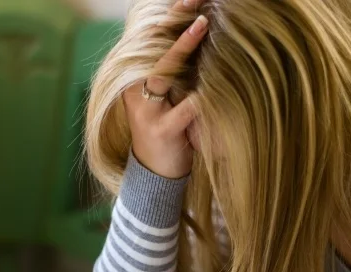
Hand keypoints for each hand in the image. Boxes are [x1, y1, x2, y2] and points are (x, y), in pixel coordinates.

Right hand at [122, 2, 207, 179]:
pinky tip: (215, 85)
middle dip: (173, 21)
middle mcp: (135, 90)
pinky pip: (184, 109)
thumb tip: (200, 32)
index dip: (169, 16)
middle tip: (195, 1)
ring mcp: (146, 111)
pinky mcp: (162, 131)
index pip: (149, 38)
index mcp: (135, 78)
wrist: (156, 175)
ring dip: (182, 48)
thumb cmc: (170, 129)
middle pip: (152, 47)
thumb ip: (176, 70)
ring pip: (161, 72)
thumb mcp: (168, 95)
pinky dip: (201, 98)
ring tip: (202, 25)